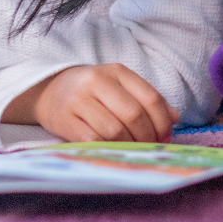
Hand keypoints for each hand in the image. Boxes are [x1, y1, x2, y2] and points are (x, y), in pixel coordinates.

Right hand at [22, 63, 176, 143]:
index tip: (164, 137)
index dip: (162, 122)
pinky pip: (93, 140)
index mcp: (116, 71)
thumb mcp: (120, 87)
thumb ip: (147, 100)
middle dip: (147, 137)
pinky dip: (108, 149)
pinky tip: (112, 150)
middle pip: (133, 115)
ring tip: (131, 149)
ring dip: (128, 145)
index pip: (150, 97)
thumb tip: (174, 118)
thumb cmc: (92, 92)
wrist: (48, 90)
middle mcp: (97, 81)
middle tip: (148, 147)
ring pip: (114, 130)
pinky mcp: (64, 119)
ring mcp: (78, 99)